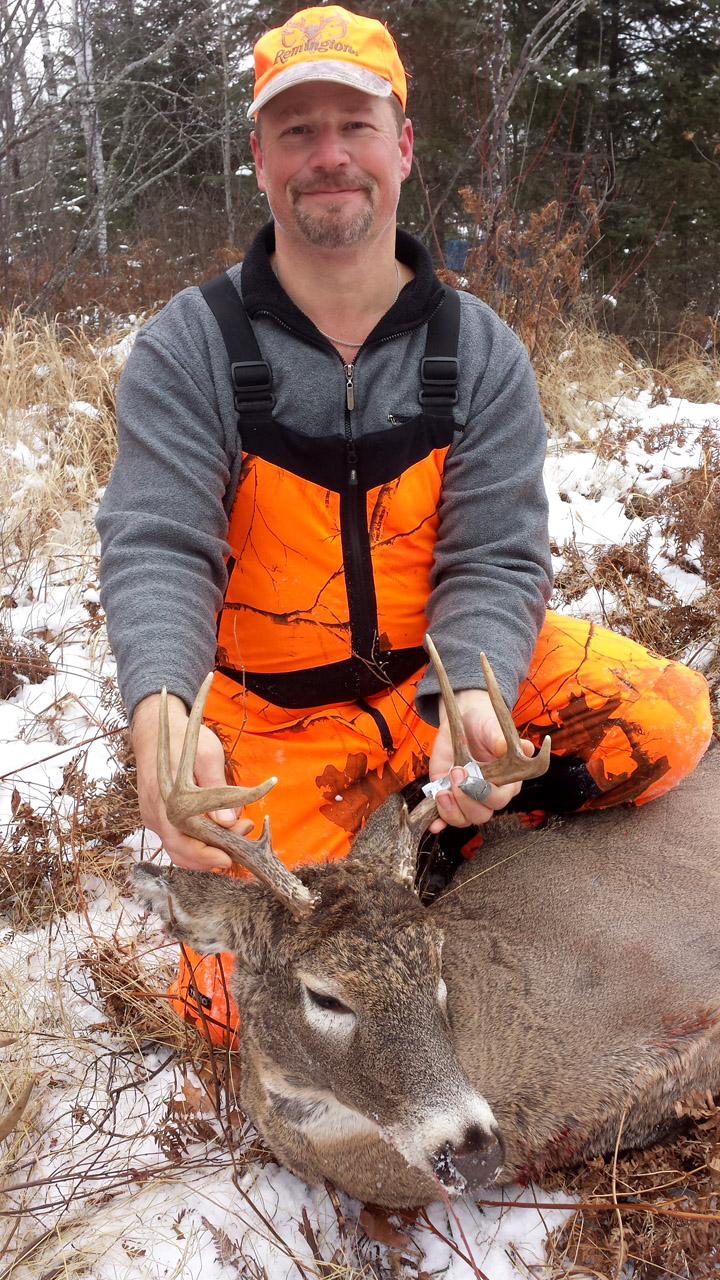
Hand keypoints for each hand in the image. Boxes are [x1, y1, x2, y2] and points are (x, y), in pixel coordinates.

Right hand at [131, 691, 252, 869]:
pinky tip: (218, 825)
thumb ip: (217, 789)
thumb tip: (228, 821)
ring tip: (235, 828)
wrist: (155, 729)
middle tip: (242, 833)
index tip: (230, 856)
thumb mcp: (207, 756)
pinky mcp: (157, 816)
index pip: (182, 843)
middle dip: (212, 853)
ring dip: (207, 846)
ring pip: (179, 847)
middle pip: (181, 852)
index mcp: (164, 801)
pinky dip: (197, 838)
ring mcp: (153, 816)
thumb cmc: (184, 739)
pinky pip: (176, 836)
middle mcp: (155, 814)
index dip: (206, 856)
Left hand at [427, 689, 533, 832]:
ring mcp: (467, 798)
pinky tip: (434, 822)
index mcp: (507, 783)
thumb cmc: (484, 726)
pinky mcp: (449, 797)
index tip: (475, 778)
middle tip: (456, 774)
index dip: (487, 794)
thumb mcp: (493, 729)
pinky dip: (439, 821)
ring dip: (451, 810)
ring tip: (442, 792)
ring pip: (464, 819)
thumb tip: (525, 748)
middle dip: (466, 799)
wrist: (463, 722)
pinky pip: (445, 818)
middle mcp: (488, 795)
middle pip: (481, 814)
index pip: (500, 799)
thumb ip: (504, 740)